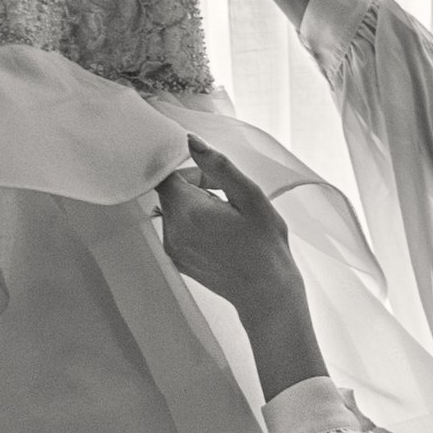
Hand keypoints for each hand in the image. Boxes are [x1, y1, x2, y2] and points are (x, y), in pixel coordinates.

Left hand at [157, 141, 323, 397]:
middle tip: (226, 197)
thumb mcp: (249, 197)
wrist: (265, 292)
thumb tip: (190, 140)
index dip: (189, 170)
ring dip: (194, 206)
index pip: (167, 174)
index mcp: (188, 211)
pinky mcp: (177, 260)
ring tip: (225, 218)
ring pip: (172, 210)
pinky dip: (192, 224)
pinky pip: (176, 230)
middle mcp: (172, 230)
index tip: (212, 177)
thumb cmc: (264, 245)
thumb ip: (218, 166)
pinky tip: (218, 234)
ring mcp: (172, 248)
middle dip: (193, 187)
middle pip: (169, 192)